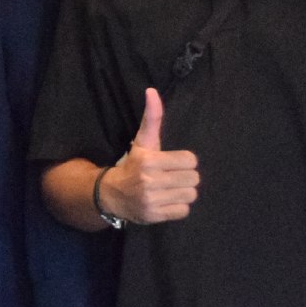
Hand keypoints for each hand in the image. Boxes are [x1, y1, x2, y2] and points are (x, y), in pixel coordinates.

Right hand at [99, 87, 198, 224]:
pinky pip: (183, 211)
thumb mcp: (142, 142)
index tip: (172, 163)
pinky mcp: (154, 215)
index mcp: (149, 160)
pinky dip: (177, 207)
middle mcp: (149, 181)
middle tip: (171, 177)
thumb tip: (152, 91)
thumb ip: (152, 118)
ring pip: (191, 195)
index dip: (183, 162)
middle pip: (193, 178)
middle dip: (184, 177)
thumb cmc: (134, 165)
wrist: (111, 195)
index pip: (190, 160)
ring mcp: (152, 200)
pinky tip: (166, 201)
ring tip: (169, 189)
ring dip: (182, 192)